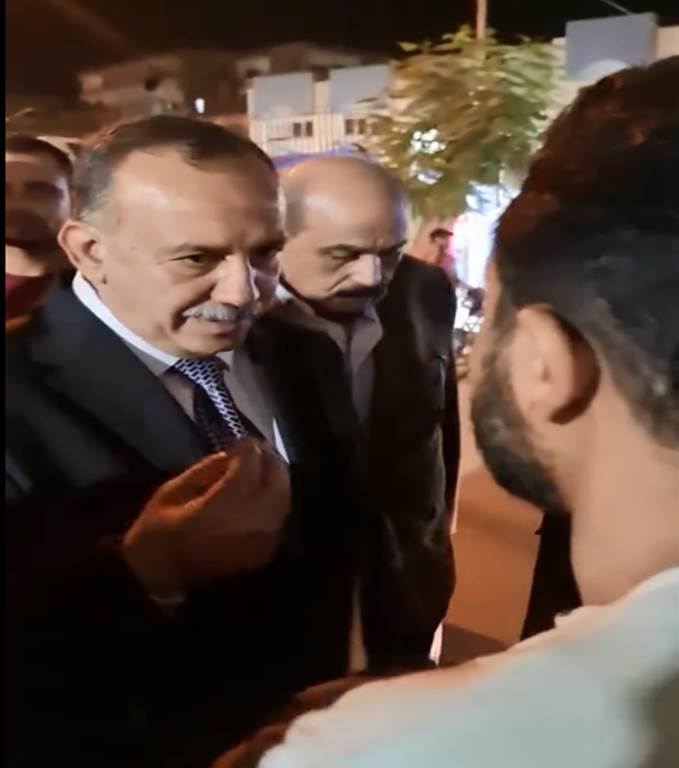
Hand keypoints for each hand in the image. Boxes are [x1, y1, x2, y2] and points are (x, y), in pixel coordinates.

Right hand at [122, 440, 289, 599]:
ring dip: (274, 478)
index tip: (240, 442)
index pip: (250, 464)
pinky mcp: (266, 551)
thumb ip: (204, 470)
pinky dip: (274, 498)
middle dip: (268, 459)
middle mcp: (254, 518)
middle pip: (276, 478)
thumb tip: (229, 455)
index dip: (247, 448)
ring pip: (284, 496)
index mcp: (226, 504)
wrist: (162, 593)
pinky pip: (278, 515)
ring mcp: (264, 537)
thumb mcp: (168, 496)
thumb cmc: (156, 542)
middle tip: (255, 451)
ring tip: (258, 469)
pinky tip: (259, 493)